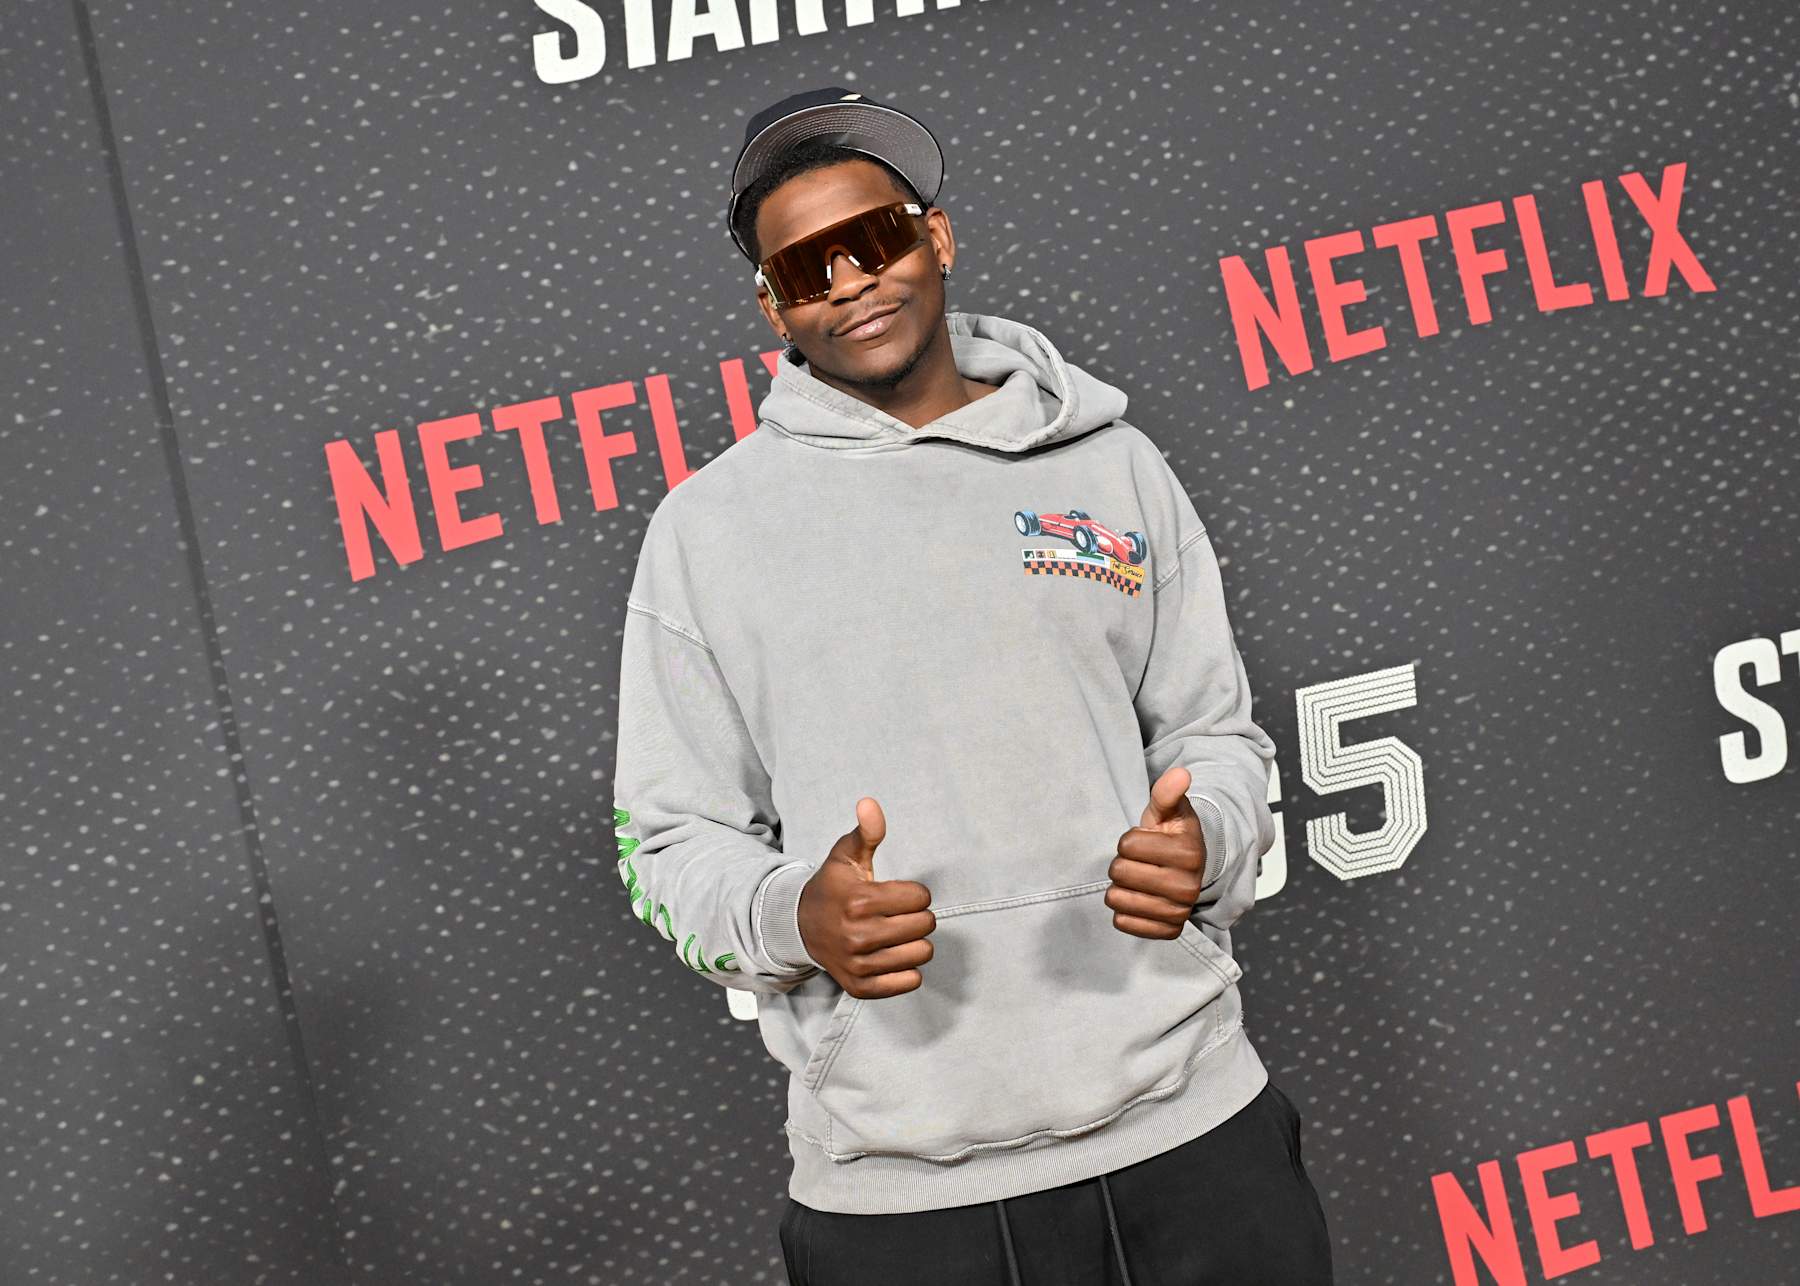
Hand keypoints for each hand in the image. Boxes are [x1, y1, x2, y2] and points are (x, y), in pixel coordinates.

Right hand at [795, 797, 936, 997]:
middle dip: (917, 916)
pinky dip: (908, 969)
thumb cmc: (832, 888)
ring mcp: (859, 964)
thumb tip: (870, 803)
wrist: (800, 927)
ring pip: (921, 953)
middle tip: (897, 914)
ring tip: (896, 934)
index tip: (898, 894)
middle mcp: (858, 935)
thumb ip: (866, 831)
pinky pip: (909, 981)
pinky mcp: (860, 986)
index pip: (920, 898)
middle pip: (924, 925)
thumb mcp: (846, 855)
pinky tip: (892, 954)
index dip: (914, 893)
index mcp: (859, 901)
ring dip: (915, 942)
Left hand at [1106, 764, 1206, 938]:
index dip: (1129, 840)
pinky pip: (1123, 922)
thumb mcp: (1168, 811)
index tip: (1145, 841)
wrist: (1188, 871)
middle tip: (1140, 862)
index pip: (1127, 845)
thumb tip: (1180, 773)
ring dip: (1120, 887)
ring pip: (1117, 899)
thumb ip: (1167, 793)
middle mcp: (1188, 887)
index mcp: (1189, 853)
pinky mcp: (1168, 931)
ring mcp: (1179, 912)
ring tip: (1139, 880)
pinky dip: (1124, 911)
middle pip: (1119, 872)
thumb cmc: (1172, 837)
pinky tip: (1139, 899)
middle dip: (1122, 863)